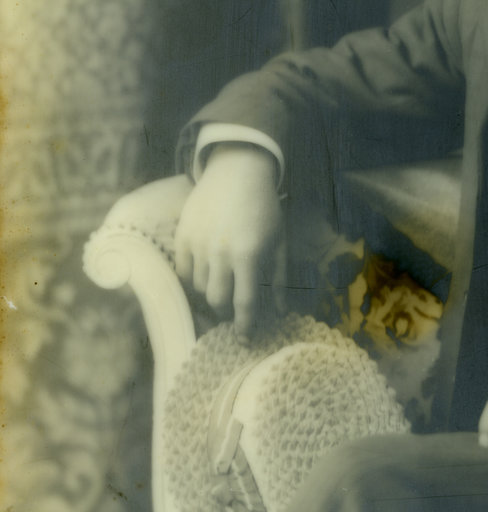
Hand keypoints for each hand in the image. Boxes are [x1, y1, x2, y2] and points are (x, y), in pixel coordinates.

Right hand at [174, 143, 283, 342]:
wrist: (237, 171)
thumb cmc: (264, 208)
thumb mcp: (280, 241)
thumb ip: (279, 278)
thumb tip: (281, 311)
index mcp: (249, 255)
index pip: (245, 302)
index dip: (245, 326)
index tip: (245, 340)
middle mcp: (221, 253)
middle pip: (218, 301)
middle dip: (226, 314)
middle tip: (233, 314)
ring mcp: (198, 245)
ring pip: (199, 289)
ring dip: (211, 297)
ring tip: (221, 294)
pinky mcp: (182, 237)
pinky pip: (183, 272)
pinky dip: (193, 281)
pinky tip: (205, 279)